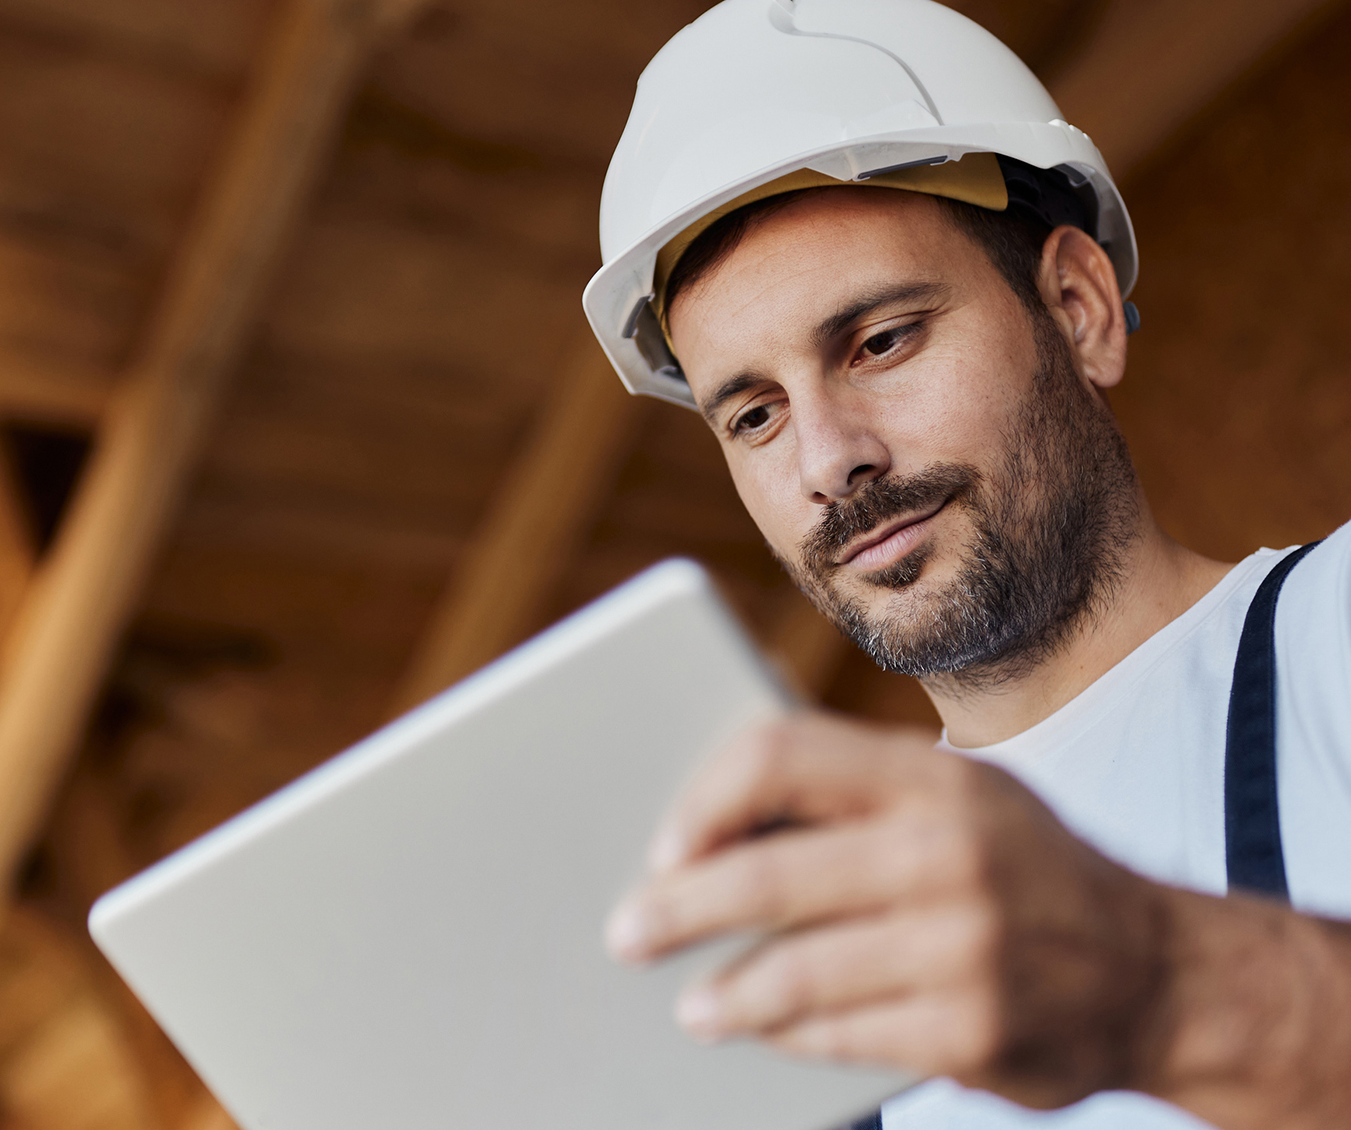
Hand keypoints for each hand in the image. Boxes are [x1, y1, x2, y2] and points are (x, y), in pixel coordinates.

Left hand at [605, 709, 1173, 1109]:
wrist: (1165, 971)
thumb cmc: (1018, 869)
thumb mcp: (956, 800)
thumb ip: (850, 796)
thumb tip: (699, 823)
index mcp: (931, 776)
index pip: (779, 755)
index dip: (702, 801)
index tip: (661, 847)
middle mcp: (950, 850)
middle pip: (767, 874)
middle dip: (679, 910)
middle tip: (626, 934)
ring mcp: (966, 945)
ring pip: (794, 972)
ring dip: (725, 994)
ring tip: (690, 1005)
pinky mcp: (975, 1030)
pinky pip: (842, 1036)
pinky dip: (790, 1036)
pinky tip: (763, 1034)